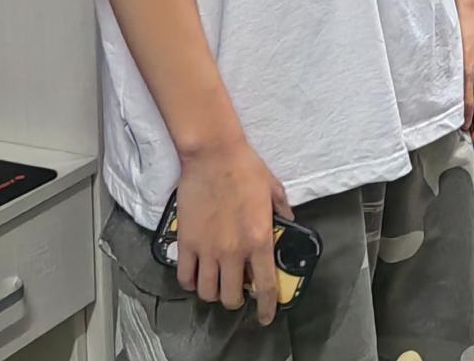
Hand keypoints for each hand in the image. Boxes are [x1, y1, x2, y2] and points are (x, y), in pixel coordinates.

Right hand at [175, 138, 292, 324]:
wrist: (213, 155)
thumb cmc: (246, 169)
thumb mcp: (274, 189)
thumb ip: (282, 211)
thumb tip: (289, 221)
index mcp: (259, 241)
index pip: (264, 287)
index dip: (266, 308)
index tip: (265, 317)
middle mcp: (233, 252)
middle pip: (230, 298)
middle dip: (235, 300)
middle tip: (237, 290)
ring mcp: (207, 250)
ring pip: (207, 292)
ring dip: (213, 292)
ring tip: (216, 282)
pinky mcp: (186, 243)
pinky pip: (184, 277)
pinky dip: (191, 281)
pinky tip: (196, 274)